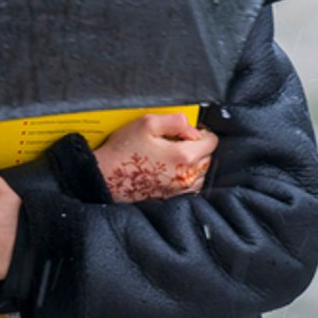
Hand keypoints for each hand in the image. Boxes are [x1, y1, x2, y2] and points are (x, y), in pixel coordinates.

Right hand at [93, 113, 215, 202]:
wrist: (106, 177)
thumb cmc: (122, 152)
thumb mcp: (146, 123)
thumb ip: (176, 120)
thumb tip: (192, 128)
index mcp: (184, 156)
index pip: (212, 141)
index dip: (200, 131)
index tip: (186, 131)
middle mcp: (187, 176)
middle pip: (208, 156)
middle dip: (197, 146)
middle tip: (175, 141)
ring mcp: (180, 189)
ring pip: (201, 172)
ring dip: (192, 162)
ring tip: (171, 155)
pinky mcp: (173, 197)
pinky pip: (191, 184)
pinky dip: (185, 175)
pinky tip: (168, 168)